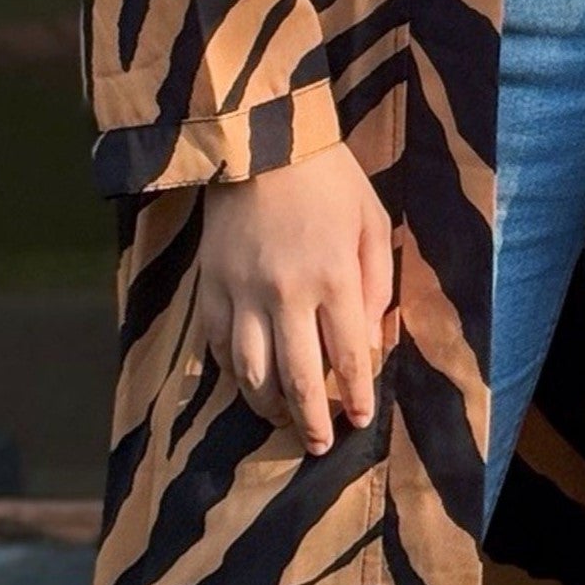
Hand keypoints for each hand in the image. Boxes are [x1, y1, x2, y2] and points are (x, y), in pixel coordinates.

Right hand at [192, 143, 393, 455]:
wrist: (259, 139)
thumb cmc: (327, 178)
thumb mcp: (371, 221)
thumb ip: (375, 284)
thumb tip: (369, 342)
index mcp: (334, 276)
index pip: (349, 357)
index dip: (357, 397)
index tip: (362, 420)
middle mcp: (287, 293)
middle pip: (299, 380)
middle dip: (312, 422)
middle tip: (320, 445)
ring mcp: (243, 293)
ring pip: (252, 375)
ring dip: (269, 408)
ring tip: (281, 421)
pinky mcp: (210, 286)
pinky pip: (220, 347)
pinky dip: (234, 373)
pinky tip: (248, 381)